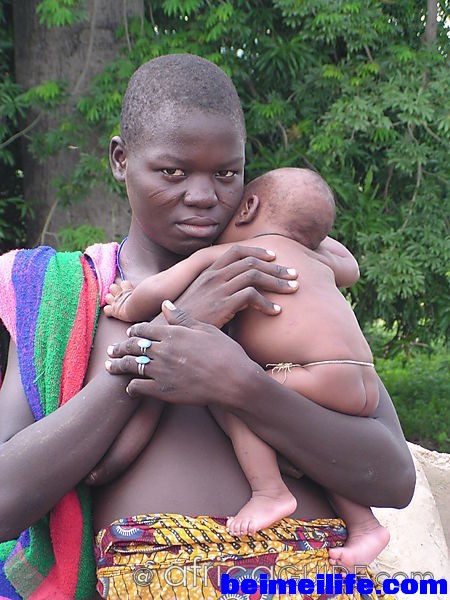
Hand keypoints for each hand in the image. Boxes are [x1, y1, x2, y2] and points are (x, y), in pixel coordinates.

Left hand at [105, 301, 258, 406]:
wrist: (234, 381)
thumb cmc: (225, 353)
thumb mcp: (206, 329)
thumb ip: (182, 317)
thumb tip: (165, 305)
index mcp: (173, 333)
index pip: (144, 329)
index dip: (135, 330)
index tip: (130, 332)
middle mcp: (163, 351)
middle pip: (134, 346)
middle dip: (120, 347)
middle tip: (112, 350)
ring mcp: (161, 372)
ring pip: (132, 366)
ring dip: (119, 365)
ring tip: (110, 366)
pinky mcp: (163, 391)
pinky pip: (139, 388)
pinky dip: (131, 387)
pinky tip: (130, 387)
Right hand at [174, 245, 297, 327]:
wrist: (169, 332)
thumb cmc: (187, 319)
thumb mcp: (201, 299)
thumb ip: (217, 291)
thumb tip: (238, 294)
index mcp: (208, 272)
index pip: (235, 251)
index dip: (256, 251)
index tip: (273, 257)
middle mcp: (214, 276)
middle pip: (251, 262)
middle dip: (276, 268)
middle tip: (294, 274)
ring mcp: (218, 289)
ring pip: (255, 276)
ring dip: (277, 282)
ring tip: (293, 289)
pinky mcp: (222, 305)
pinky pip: (251, 296)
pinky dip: (267, 303)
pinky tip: (276, 312)